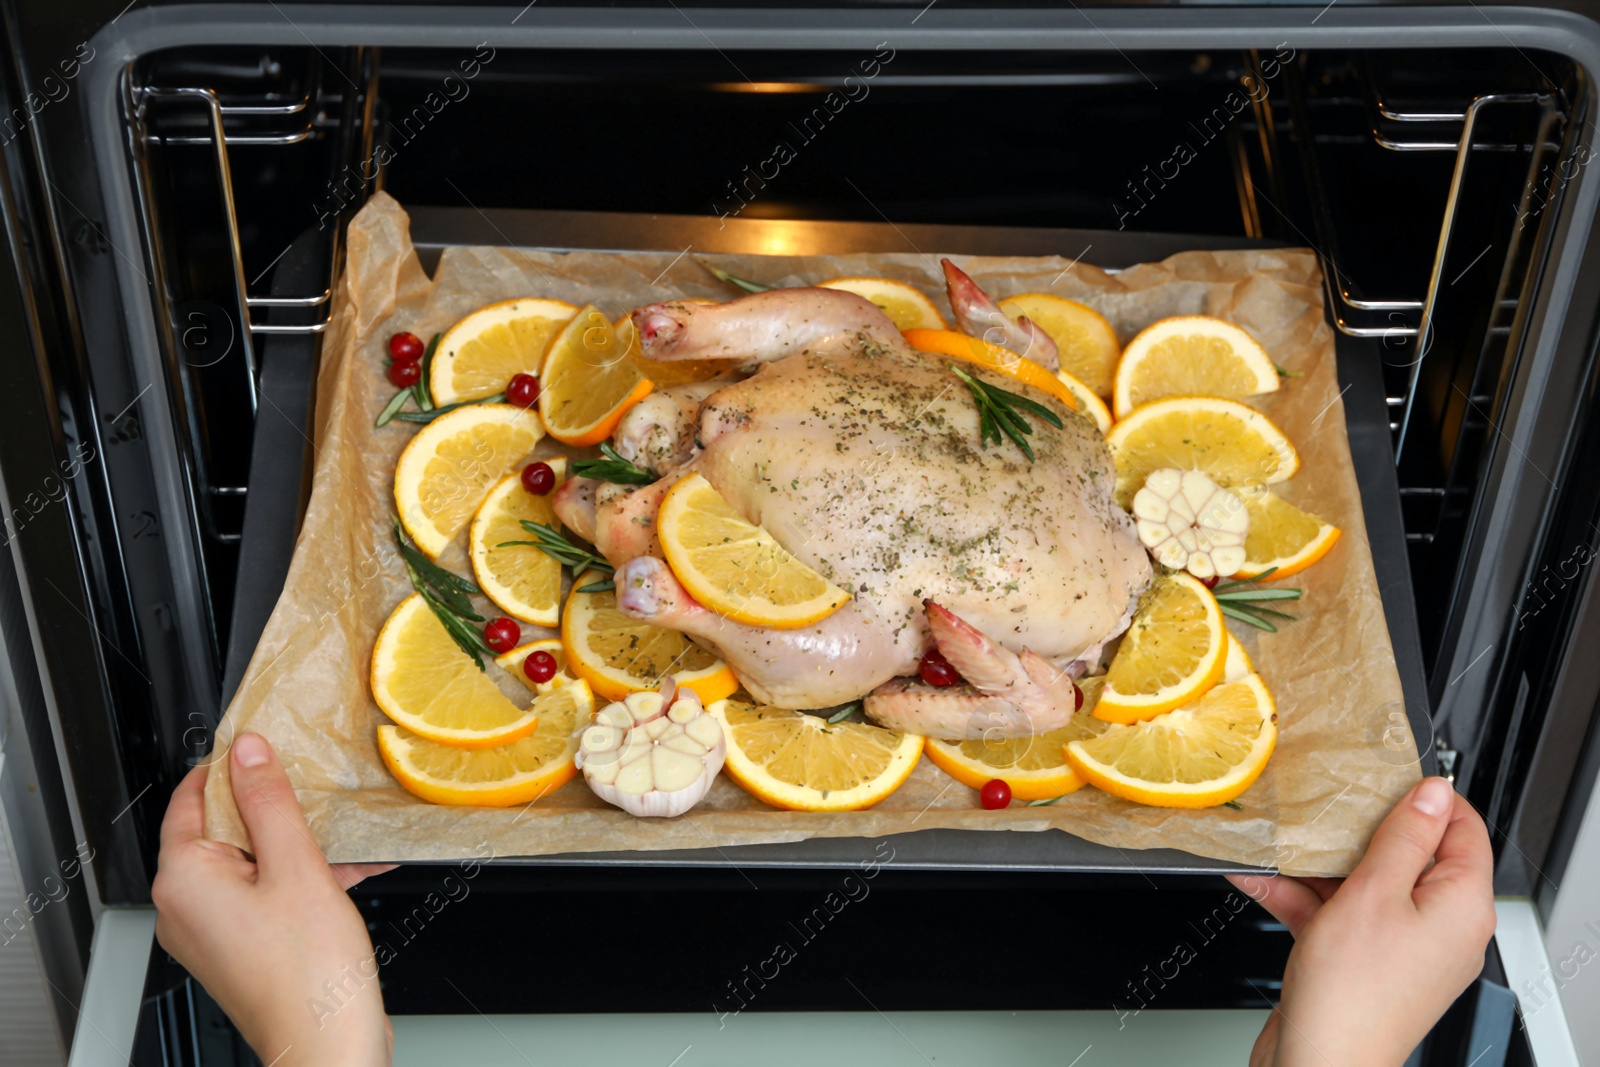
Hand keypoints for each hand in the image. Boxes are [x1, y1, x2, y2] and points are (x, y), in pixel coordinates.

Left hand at [153, 733, 395, 1066]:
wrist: (327, 1046)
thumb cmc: (307, 973)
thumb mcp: (296, 865)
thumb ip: (269, 802)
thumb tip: (248, 751)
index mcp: (183, 880)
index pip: (191, 797)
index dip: (230, 766)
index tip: (264, 745)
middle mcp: (184, 907)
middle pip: (222, 829)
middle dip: (272, 808)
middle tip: (312, 791)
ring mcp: (210, 932)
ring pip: (249, 861)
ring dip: (295, 844)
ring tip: (341, 837)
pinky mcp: (238, 948)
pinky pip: (262, 893)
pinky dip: (300, 878)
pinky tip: (348, 871)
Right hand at [1227, 776, 1495, 1066]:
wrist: (1318, 1063)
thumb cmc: (1353, 995)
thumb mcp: (1374, 893)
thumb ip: (1404, 837)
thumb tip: (1433, 792)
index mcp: (1461, 907)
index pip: (1463, 829)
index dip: (1425, 797)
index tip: (1385, 775)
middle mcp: (1439, 927)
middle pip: (1407, 854)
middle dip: (1357, 829)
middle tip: (1325, 805)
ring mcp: (1401, 947)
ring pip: (1364, 883)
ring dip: (1318, 863)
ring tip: (1279, 841)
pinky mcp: (1365, 963)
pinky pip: (1338, 913)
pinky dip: (1301, 896)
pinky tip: (1259, 879)